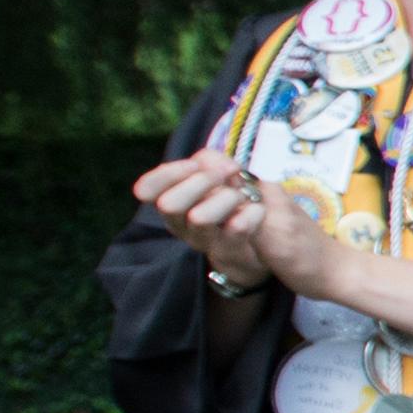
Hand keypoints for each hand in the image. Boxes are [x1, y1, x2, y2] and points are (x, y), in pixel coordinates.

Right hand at [131, 151, 272, 288]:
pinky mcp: (230, 252)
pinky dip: (253, 211)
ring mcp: (203, 242)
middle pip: (169, 204)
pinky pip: (238, 227)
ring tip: (243, 197)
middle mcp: (180, 224)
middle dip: (203, 181)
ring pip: (200, 218)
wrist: (266, 238)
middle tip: (228, 176)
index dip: (169, 173)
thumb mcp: (219, 169)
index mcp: (171, 201)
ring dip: (229, 198)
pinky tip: (257, 210)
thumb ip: (208, 160)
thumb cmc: (235, 196)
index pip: (146, 189)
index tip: (195, 165)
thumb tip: (210, 166)